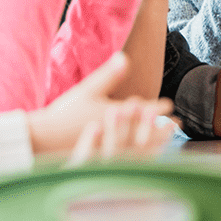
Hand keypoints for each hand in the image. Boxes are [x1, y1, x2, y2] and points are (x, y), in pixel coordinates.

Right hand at [26, 52, 174, 157]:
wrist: (43, 140)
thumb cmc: (64, 114)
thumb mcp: (87, 90)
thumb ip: (109, 75)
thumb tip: (125, 56)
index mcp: (115, 117)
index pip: (144, 112)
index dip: (159, 108)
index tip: (171, 106)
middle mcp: (117, 136)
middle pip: (147, 131)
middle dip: (163, 128)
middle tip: (178, 125)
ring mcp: (111, 151)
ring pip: (141, 148)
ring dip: (156, 143)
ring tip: (167, 141)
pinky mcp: (104, 163)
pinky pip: (129, 162)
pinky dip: (142, 158)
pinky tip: (146, 158)